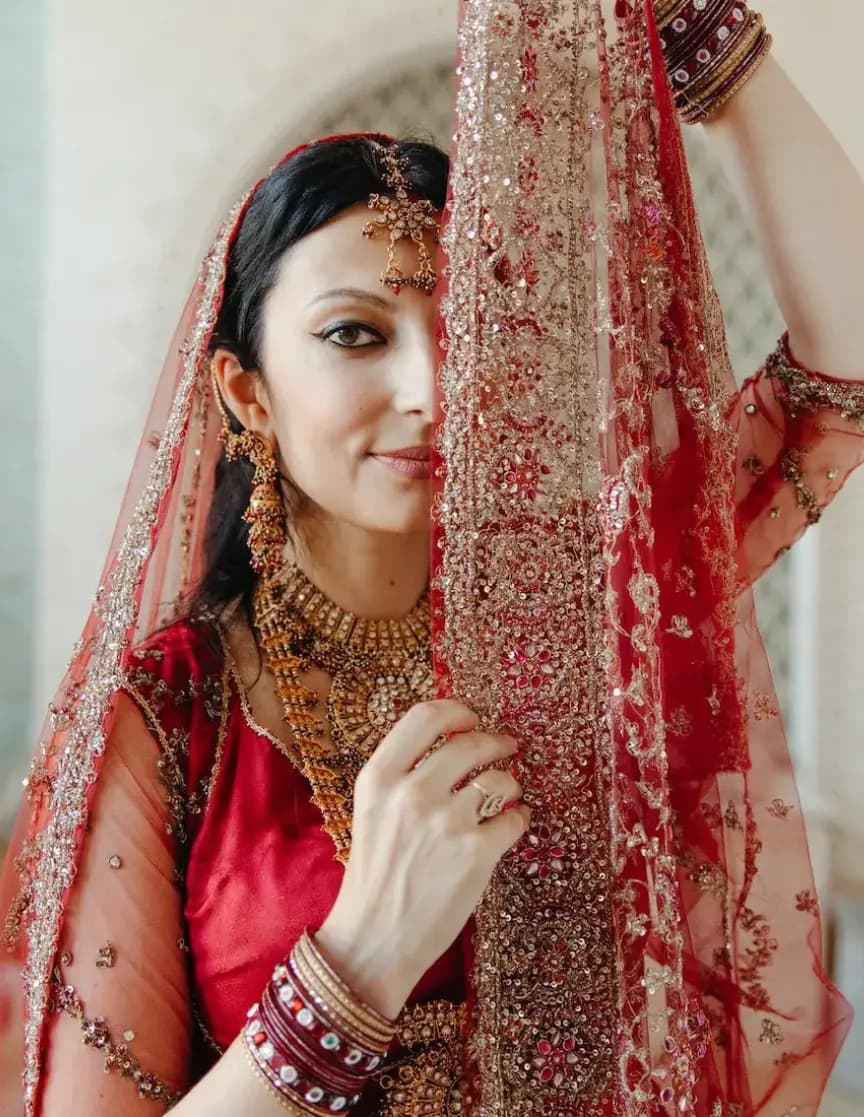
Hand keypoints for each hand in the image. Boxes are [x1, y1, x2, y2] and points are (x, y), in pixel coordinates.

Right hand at [316, 699, 527, 1018]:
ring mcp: (446, 822)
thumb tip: (452, 738)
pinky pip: (514, 817)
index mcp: (378, 777)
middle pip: (469, 742)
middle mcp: (411, 792)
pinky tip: (509, 825)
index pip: (425, 716)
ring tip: (506, 795)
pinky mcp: (476, 853)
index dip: (456, 711)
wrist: (375, 938)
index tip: (471, 719)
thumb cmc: (375, 873)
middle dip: (494, 742)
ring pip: (498, 778)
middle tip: (505, 747)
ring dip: (509, 783)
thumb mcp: (371, 810)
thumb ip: (402, 773)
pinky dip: (518, 818)